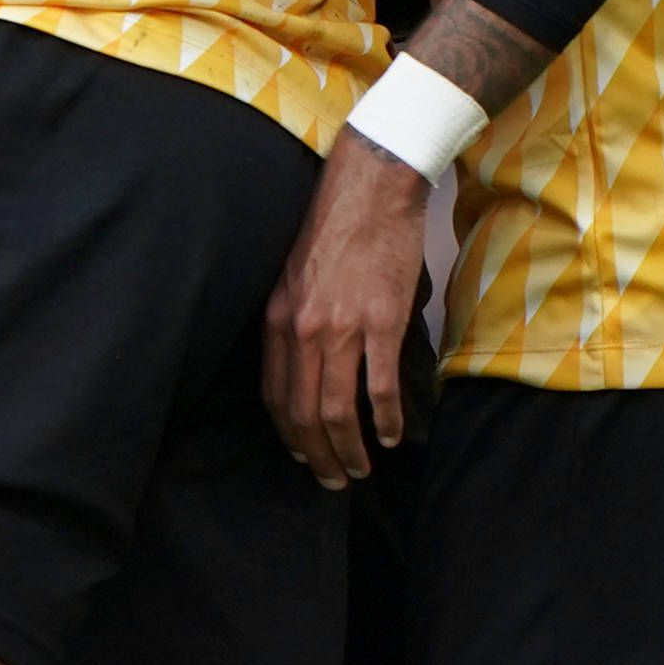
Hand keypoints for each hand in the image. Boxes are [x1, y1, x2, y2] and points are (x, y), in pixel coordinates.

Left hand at [262, 132, 430, 489]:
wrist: (372, 184)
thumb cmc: (337, 223)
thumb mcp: (295, 273)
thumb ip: (296, 317)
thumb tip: (307, 358)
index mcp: (278, 318)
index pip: (274, 394)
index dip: (287, 433)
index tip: (300, 454)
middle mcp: (302, 329)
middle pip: (302, 413)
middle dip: (316, 456)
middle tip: (333, 480)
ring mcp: (341, 328)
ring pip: (336, 410)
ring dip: (348, 450)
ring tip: (361, 470)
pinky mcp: (381, 322)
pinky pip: (378, 388)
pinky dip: (383, 421)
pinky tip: (390, 435)